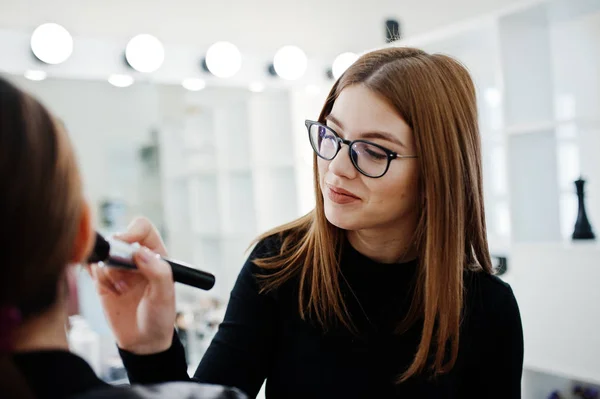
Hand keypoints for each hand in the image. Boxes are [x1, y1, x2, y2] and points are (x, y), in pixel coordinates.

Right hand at [89, 217, 174, 353]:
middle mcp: (136, 257)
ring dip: (108, 271)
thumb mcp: (165, 296)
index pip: (142, 228)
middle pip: (117, 237)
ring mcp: (118, 267)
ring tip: (121, 291)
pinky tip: (110, 292)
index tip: (126, 246)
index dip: (131, 232)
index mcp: (156, 254)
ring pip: (102, 253)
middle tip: (122, 276)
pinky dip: (96, 276)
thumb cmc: (159, 317)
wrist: (143, 341)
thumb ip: (158, 272)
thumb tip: (139, 251)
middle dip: (115, 255)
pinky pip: (91, 267)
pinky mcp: (102, 280)